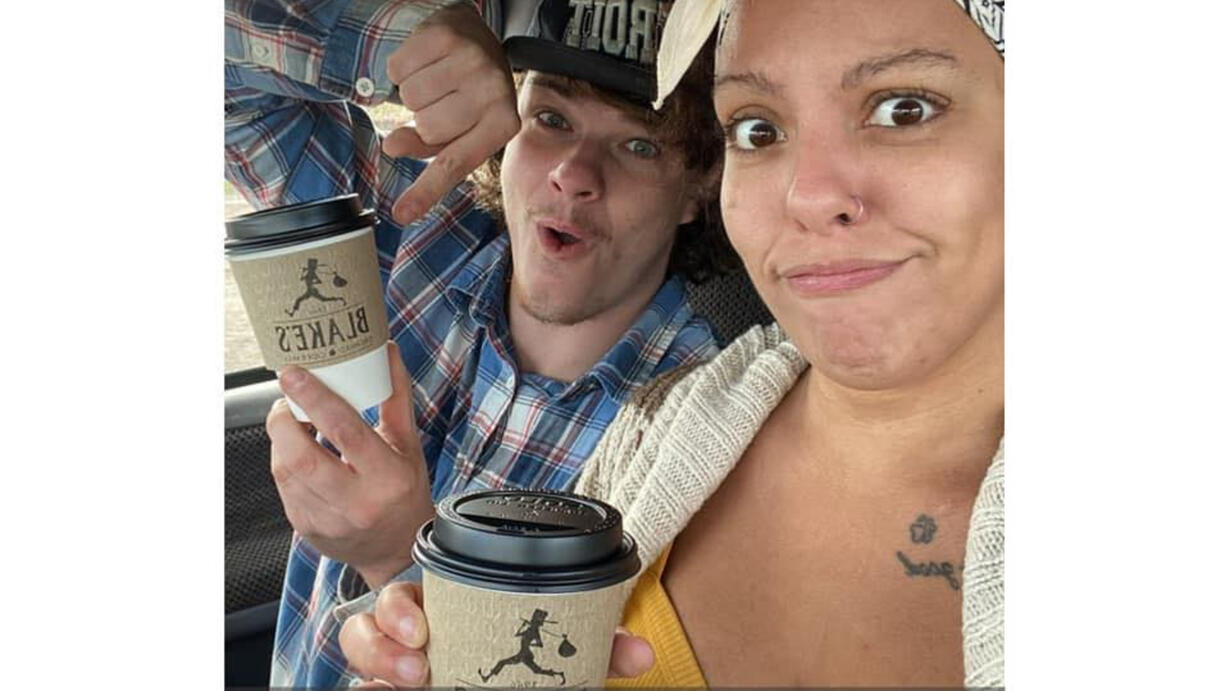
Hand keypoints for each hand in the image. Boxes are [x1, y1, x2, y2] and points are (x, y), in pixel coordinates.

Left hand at [268, 341, 433, 586]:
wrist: (396, 551)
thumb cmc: (404, 492)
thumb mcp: (409, 445)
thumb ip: (396, 397)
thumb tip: (386, 351)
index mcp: (388, 477)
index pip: (345, 431)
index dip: (315, 399)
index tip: (294, 374)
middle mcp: (357, 502)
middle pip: (302, 456)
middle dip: (283, 420)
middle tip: (286, 400)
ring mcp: (327, 519)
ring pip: (285, 470)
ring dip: (281, 439)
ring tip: (292, 422)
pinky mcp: (306, 528)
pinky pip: (283, 487)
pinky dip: (284, 461)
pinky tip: (298, 452)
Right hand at [340, 582, 656, 686]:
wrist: (509, 674)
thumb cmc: (527, 655)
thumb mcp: (557, 648)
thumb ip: (594, 645)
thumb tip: (641, 654)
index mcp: (444, 608)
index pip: (404, 597)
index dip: (399, 609)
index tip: (422, 628)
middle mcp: (411, 636)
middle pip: (366, 625)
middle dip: (381, 642)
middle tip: (419, 665)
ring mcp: (396, 668)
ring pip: (359, 657)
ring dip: (377, 666)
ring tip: (411, 683)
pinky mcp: (391, 687)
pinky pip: (363, 690)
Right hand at [384, 3, 519, 224]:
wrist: (477, 36)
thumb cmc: (470, 92)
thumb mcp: (460, 127)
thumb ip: (429, 148)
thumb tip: (392, 145)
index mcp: (503, 125)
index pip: (453, 164)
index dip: (425, 191)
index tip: (402, 215)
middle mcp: (493, 92)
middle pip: (426, 128)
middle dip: (424, 117)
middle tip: (444, 99)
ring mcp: (471, 61)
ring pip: (410, 98)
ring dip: (413, 91)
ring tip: (437, 79)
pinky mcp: (446, 35)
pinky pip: (398, 67)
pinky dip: (401, 67)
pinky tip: (426, 61)